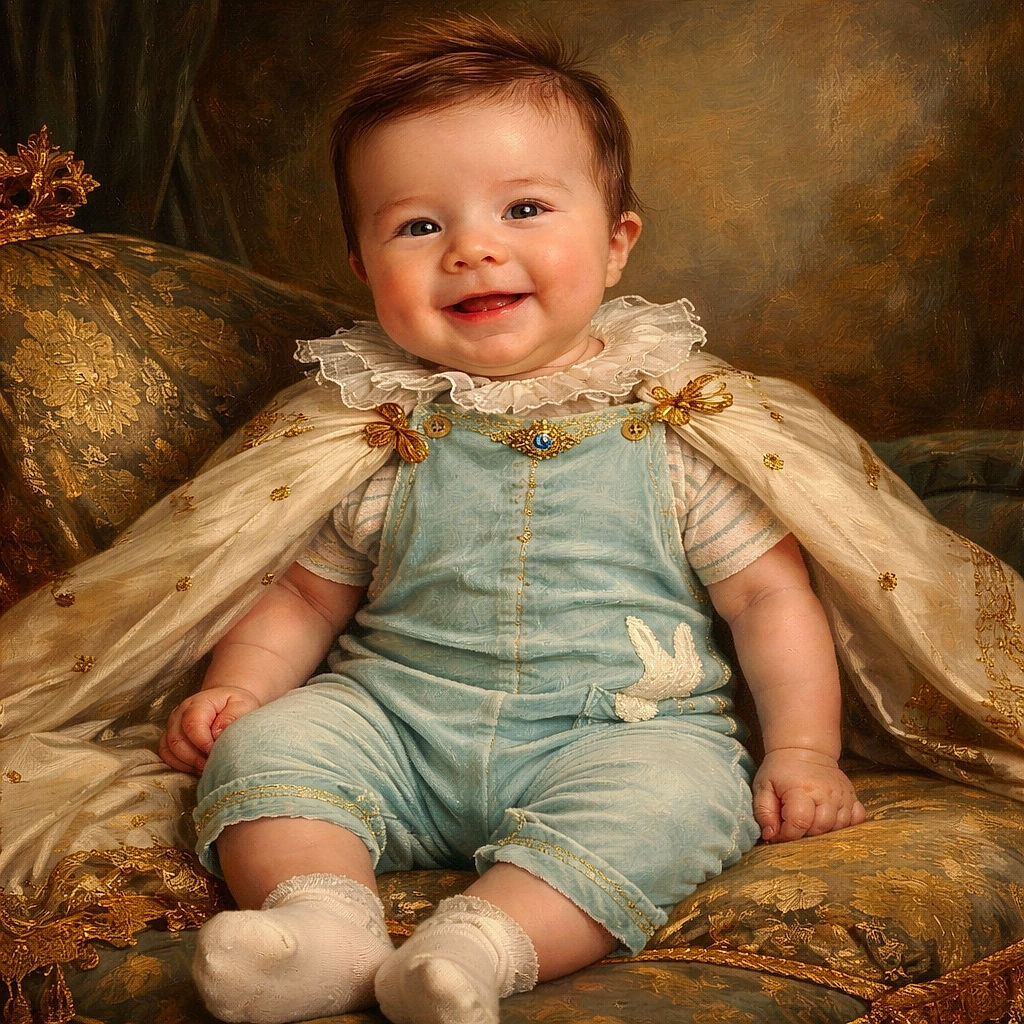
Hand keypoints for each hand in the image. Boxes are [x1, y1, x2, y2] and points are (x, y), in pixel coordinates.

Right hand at [158, 686, 261, 774]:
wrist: (225, 703)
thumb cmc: (234, 705)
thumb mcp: (241, 705)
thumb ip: (232, 716)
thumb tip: (217, 733)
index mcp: (198, 703)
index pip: (193, 725)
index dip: (204, 744)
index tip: (218, 753)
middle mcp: (179, 714)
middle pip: (177, 741)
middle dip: (195, 758)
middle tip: (213, 764)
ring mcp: (172, 726)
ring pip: (169, 750)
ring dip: (188, 763)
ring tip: (207, 766)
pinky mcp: (169, 738)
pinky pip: (167, 755)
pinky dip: (180, 765)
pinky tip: (197, 767)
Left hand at [752, 748, 866, 842]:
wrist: (804, 751)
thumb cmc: (781, 771)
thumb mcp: (763, 787)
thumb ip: (764, 813)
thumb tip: (770, 835)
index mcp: (801, 789)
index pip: (800, 823)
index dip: (787, 834)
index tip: (779, 832)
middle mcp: (826, 793)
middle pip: (821, 828)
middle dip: (805, 834)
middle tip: (793, 824)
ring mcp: (842, 795)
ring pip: (839, 827)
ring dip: (823, 830)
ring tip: (809, 819)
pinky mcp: (852, 797)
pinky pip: (856, 819)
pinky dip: (844, 824)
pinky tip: (830, 819)